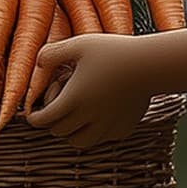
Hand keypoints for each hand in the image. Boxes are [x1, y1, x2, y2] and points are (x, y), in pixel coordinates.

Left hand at [28, 29, 153, 149]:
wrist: (151, 64)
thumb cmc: (114, 51)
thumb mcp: (79, 45)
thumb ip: (52, 54)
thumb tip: (38, 63)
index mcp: (73, 100)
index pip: (43, 121)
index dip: (34, 116)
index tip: (35, 110)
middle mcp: (88, 118)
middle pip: (59, 132)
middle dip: (53, 121)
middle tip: (61, 102)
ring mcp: (107, 126)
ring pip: (80, 142)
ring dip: (73, 131)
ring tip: (77, 113)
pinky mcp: (123, 129)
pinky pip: (103, 139)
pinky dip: (96, 131)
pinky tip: (100, 112)